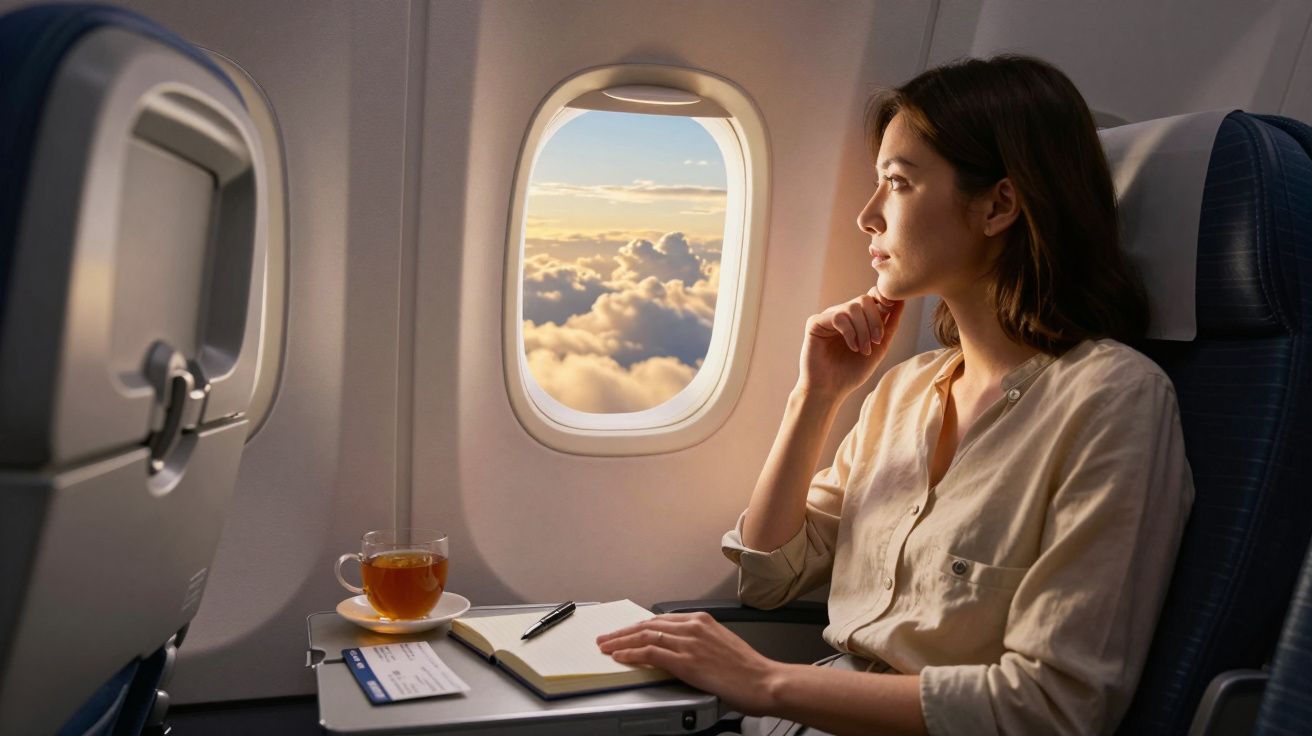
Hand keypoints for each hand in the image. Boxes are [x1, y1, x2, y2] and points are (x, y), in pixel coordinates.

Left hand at [597, 612, 780, 715]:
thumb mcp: (721, 646)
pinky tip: (622, 657)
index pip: (659, 620)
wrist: (765, 681)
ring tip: (606, 647)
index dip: (637, 626)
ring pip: (645, 636)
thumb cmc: (748, 670)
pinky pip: (651, 653)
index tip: (624, 632)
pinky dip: (632, 654)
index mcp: (702, 621)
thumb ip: (699, 644)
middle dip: (623, 632)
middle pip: (648, 625)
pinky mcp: (687, 661)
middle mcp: (694, 627)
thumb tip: (679, 651)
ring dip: (621, 642)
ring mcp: (689, 643)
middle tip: (606, 638)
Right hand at [800, 286, 904, 399]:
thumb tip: (902, 301)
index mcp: (857, 318)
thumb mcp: (879, 348)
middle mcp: (842, 314)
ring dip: (864, 330)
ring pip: (852, 307)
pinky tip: (852, 347)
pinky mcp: (815, 323)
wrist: (830, 390)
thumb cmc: (852, 372)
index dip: (883, 296)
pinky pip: (838, 316)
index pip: (871, 296)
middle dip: (875, 320)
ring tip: (864, 350)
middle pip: (864, 300)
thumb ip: (890, 325)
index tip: (892, 306)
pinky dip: (850, 332)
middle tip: (877, 342)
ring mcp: (828, 317)